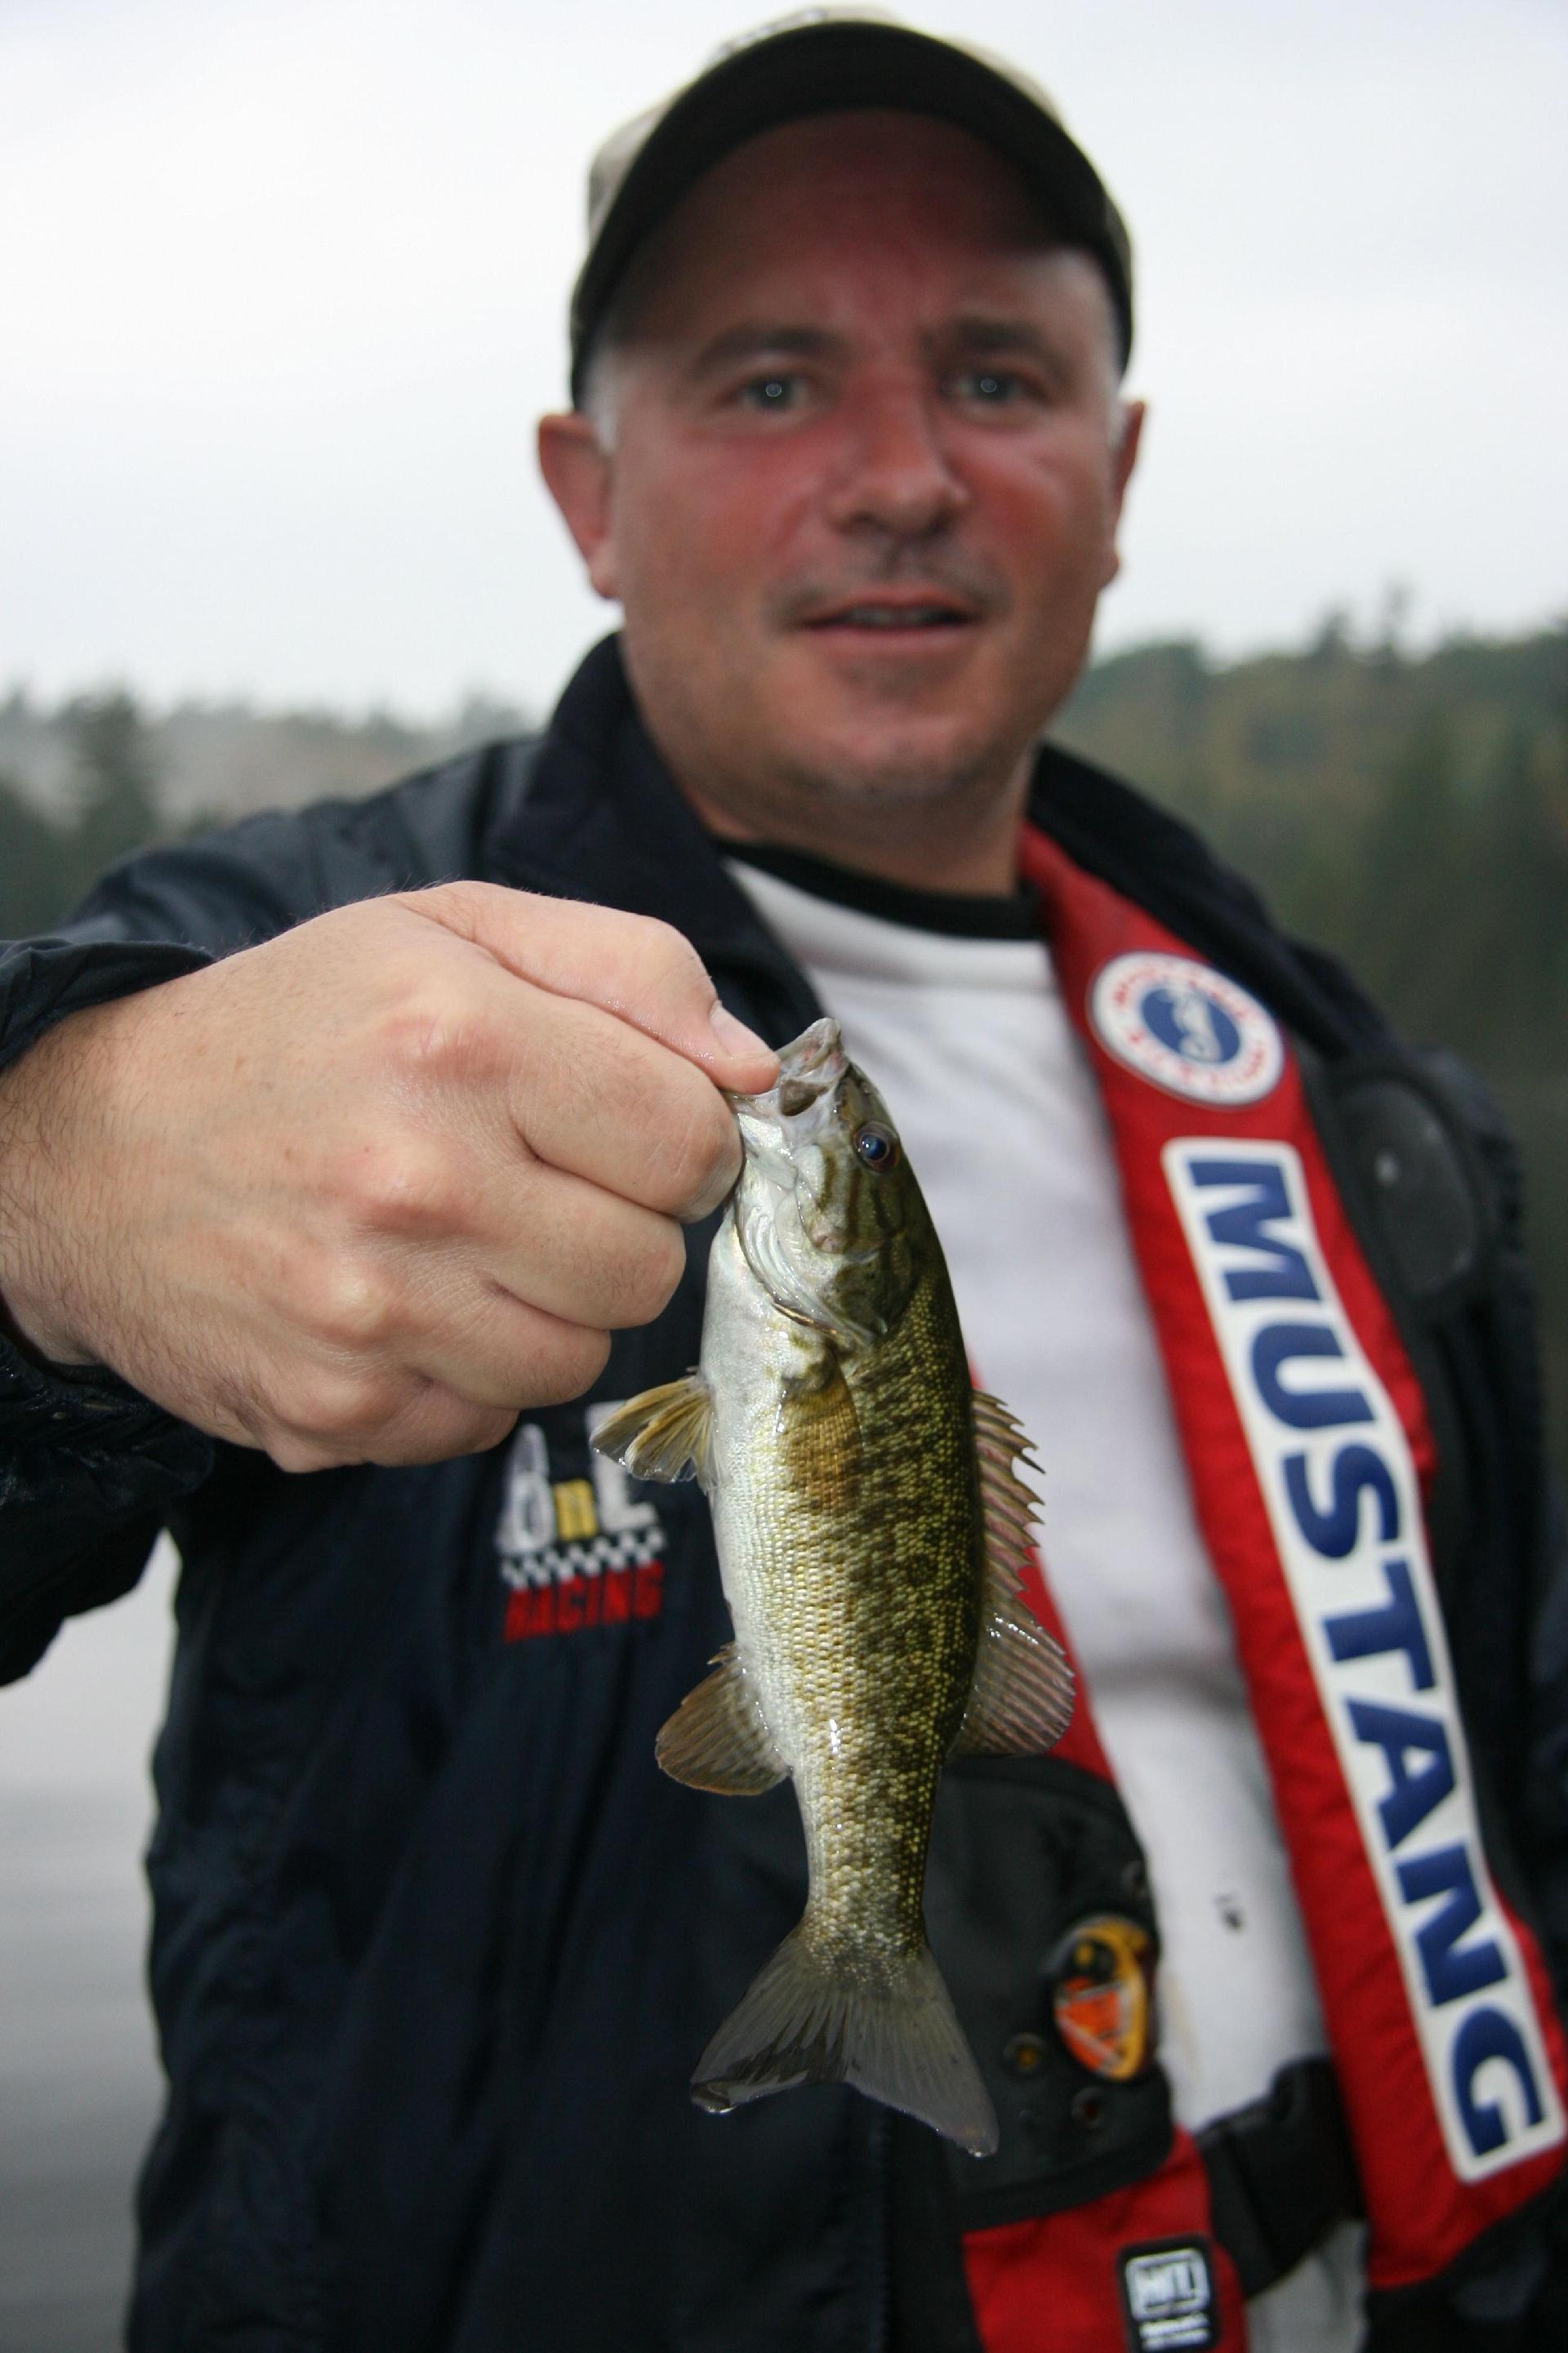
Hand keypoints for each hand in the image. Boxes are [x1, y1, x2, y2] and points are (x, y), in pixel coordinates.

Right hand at [0, 884, 775, 1469]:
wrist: (89, 1150)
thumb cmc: (293, 1029)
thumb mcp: (450, 931)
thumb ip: (628, 969)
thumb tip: (755, 1069)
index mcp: (460, 1036)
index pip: (692, 1139)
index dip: (685, 1137)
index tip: (634, 1127)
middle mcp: (416, 1179)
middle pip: (649, 1265)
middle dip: (620, 1225)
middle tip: (541, 1181)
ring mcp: (370, 1310)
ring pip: (582, 1358)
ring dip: (553, 1307)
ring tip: (473, 1240)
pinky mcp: (335, 1407)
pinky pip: (489, 1420)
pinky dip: (469, 1372)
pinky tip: (408, 1302)